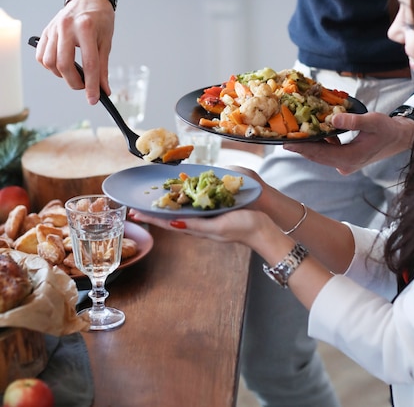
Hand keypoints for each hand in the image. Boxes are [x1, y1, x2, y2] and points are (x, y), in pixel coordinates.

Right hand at [36, 0, 114, 104]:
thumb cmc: (100, 18)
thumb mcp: (106, 41)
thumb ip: (103, 67)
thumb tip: (103, 90)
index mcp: (86, 28)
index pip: (89, 64)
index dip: (91, 85)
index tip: (93, 99)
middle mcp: (66, 27)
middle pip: (64, 65)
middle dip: (74, 82)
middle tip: (84, 87)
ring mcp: (54, 28)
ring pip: (49, 62)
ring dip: (61, 74)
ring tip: (73, 74)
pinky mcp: (46, 31)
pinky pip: (41, 55)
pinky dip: (49, 66)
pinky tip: (61, 65)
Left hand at [129, 206, 278, 253]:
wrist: (262, 231)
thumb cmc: (242, 228)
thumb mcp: (218, 226)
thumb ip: (197, 225)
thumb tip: (174, 224)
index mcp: (197, 228)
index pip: (168, 223)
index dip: (151, 218)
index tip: (134, 213)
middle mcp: (198, 225)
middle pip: (170, 218)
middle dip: (153, 214)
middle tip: (136, 207)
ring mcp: (206, 220)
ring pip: (180, 214)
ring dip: (165, 209)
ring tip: (152, 203)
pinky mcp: (214, 215)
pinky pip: (193, 209)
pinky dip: (182, 204)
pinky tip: (180, 198)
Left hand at [283, 111, 413, 173]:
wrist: (399, 138)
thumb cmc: (388, 129)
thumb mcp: (373, 121)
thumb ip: (353, 121)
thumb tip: (333, 119)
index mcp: (351, 158)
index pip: (320, 154)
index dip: (302, 148)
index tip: (286, 143)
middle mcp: (346, 164)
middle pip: (317, 156)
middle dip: (300, 147)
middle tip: (281, 139)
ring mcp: (345, 164)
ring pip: (321, 155)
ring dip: (308, 145)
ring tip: (291, 135)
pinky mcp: (345, 159)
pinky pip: (327, 152)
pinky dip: (318, 143)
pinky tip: (311, 133)